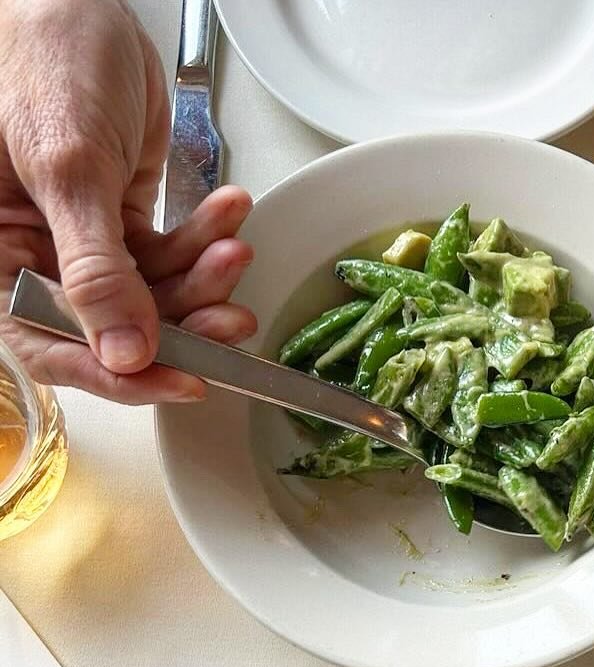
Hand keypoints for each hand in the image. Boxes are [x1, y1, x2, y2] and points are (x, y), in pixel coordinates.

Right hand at [0, 0, 256, 403]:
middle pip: (115, 328)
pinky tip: (229, 212)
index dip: (119, 375)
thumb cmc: (43, 60)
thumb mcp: (66, 169)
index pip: (50, 347)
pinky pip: (169, 252)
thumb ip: (96, 270)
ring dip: (204, 277)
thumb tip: (125, 355)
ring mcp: (81, 242)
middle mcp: (35, 258)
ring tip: (236, 248)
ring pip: (153, 294)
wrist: (73, 2)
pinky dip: (203, 238)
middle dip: (183, 323)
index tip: (184, 380)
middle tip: (233, 317)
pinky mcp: (119, 220)